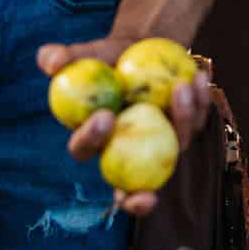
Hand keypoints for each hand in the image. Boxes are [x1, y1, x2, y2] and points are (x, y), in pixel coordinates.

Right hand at [38, 36, 215, 217]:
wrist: (142, 48)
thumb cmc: (107, 56)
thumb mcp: (85, 53)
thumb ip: (62, 57)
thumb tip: (49, 61)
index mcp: (93, 138)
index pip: (84, 149)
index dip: (90, 140)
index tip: (104, 115)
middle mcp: (125, 153)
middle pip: (129, 188)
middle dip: (138, 201)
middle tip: (147, 193)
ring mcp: (157, 149)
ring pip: (174, 148)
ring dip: (182, 121)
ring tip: (182, 86)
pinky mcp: (184, 134)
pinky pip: (194, 124)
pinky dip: (198, 103)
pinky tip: (199, 79)